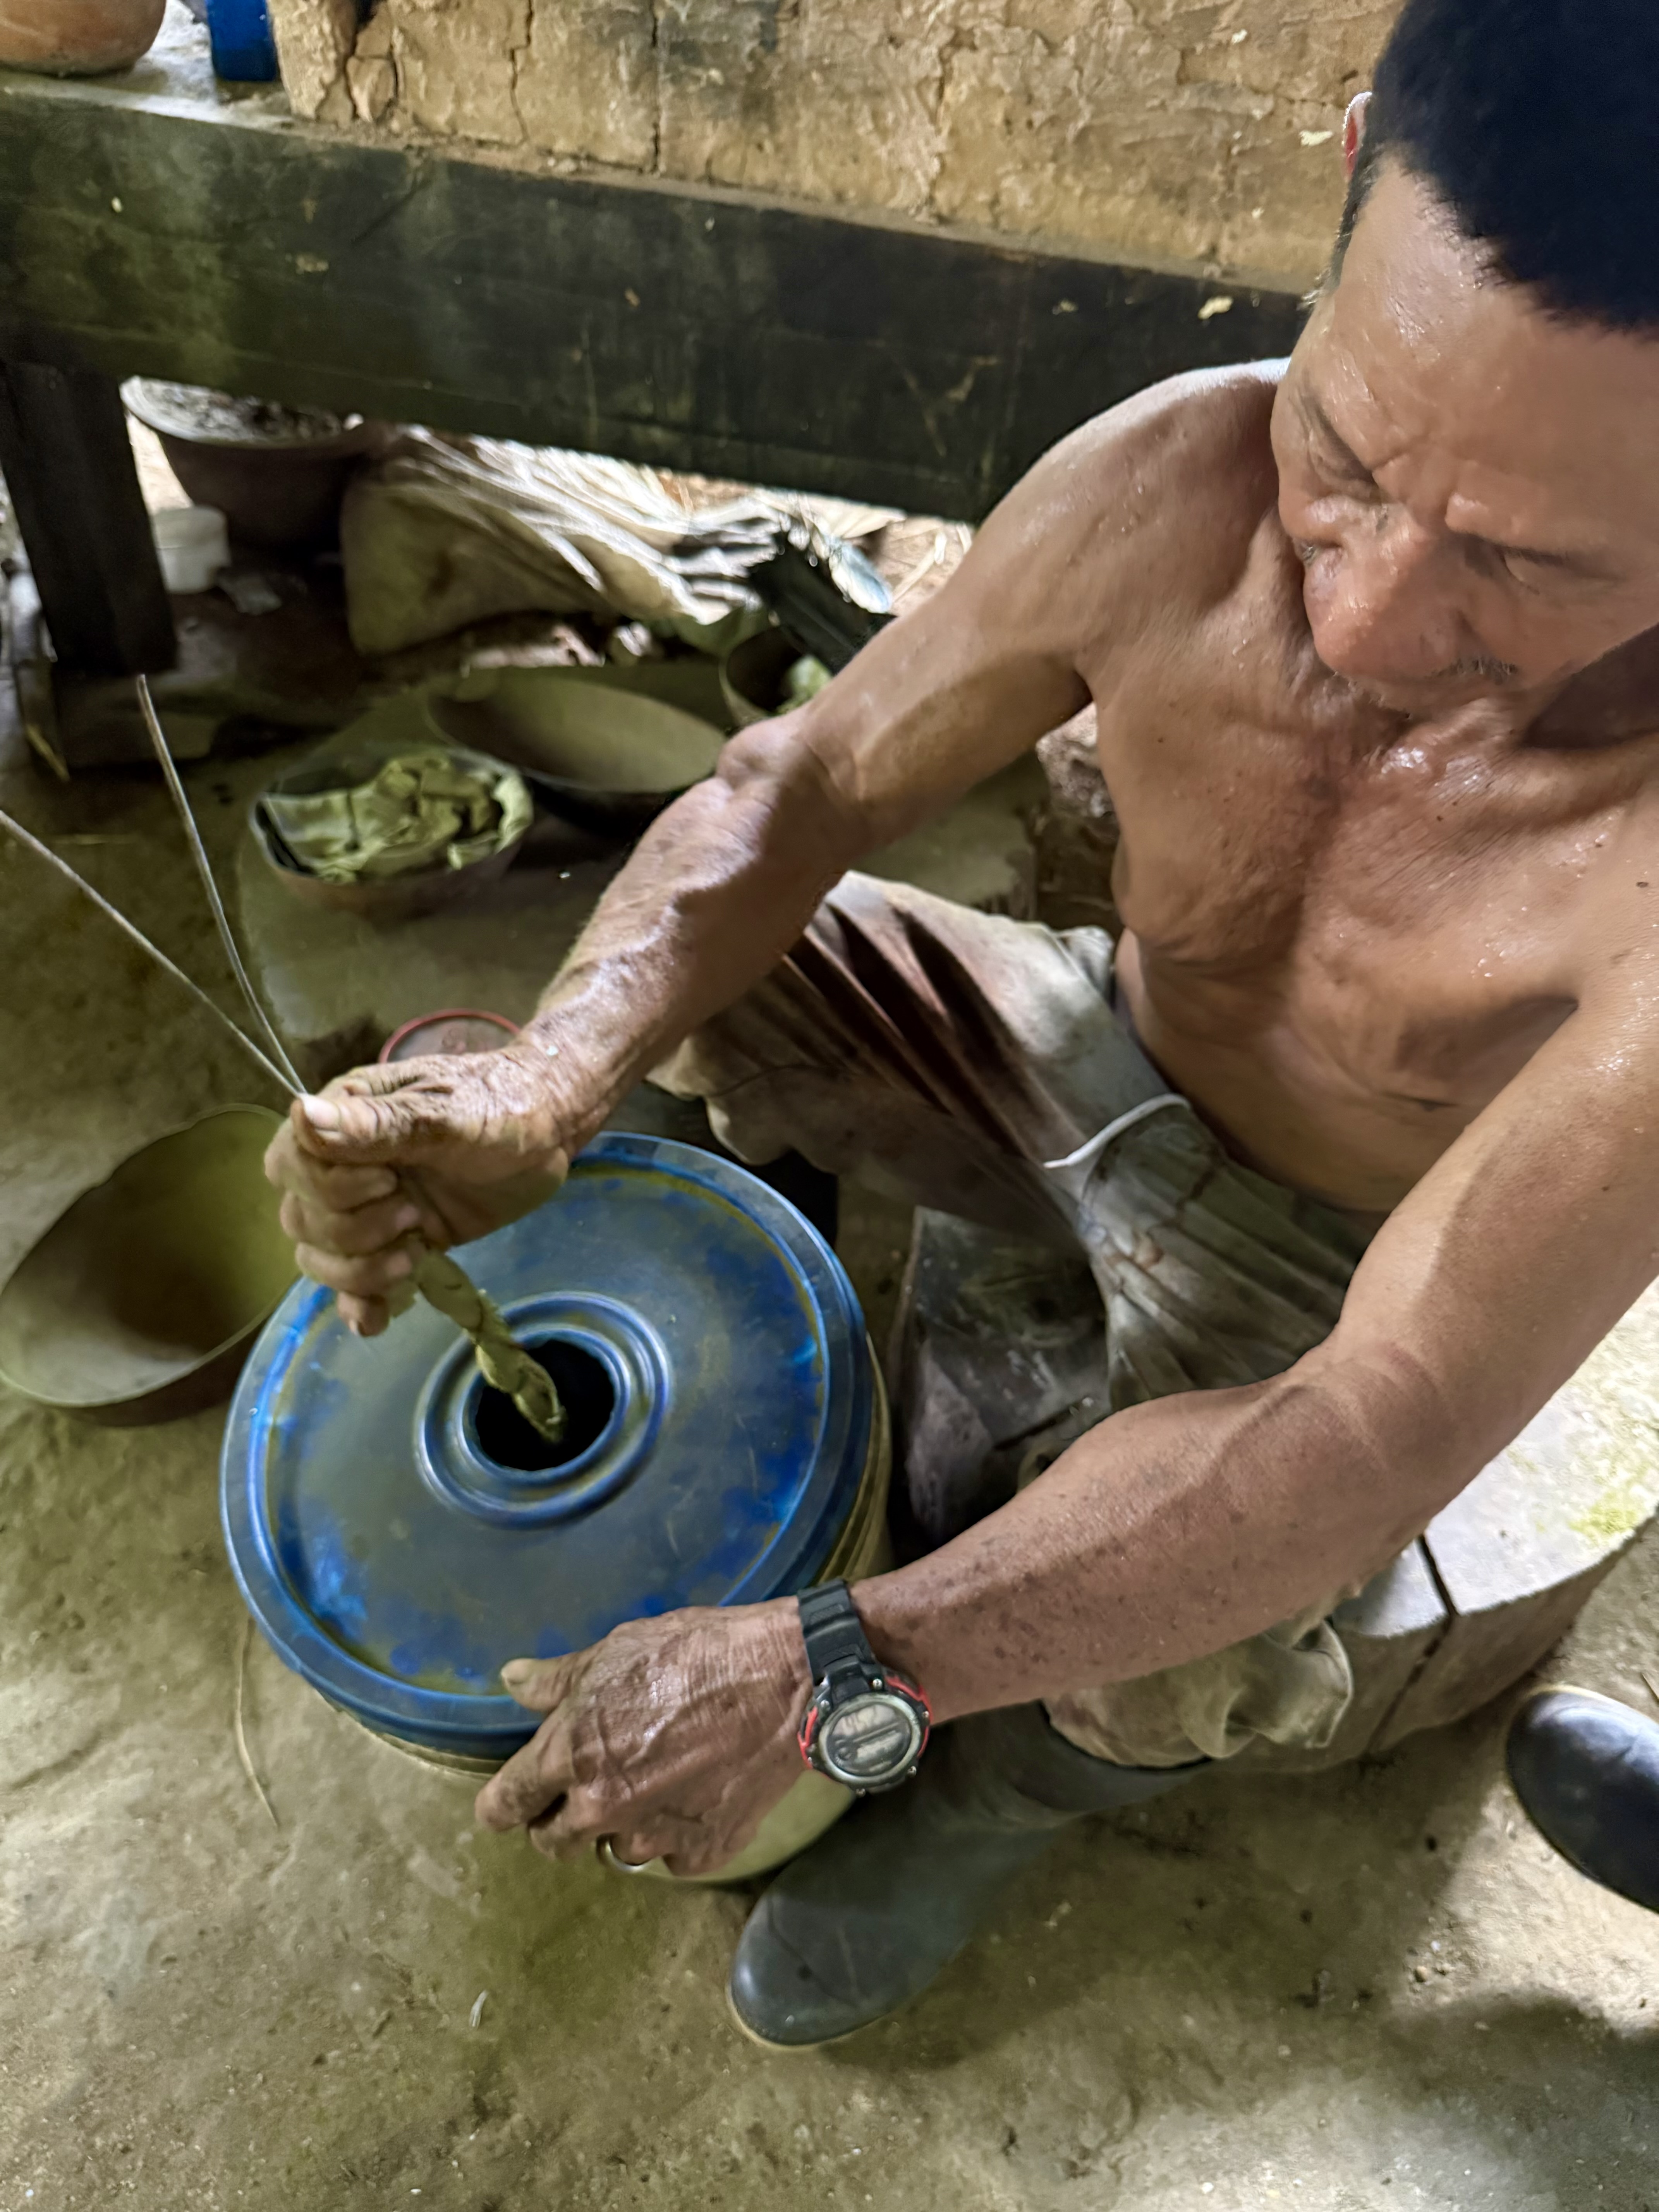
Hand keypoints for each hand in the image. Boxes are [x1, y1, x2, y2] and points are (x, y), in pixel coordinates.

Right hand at [263, 1042, 578, 1335]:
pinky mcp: (394, 1242)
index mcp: (343, 1117)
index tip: (388, 1180)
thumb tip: (300, 1112)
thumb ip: (378, 1123)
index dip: (331, 1188)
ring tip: (415, 1253)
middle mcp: (342, 1164)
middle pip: (301, 1219)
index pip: (291, 1166)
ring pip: (319, 1257)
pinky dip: (359, 1305)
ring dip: (360, 1270)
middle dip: (354, 1230)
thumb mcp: (447, 1112)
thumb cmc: (500, 1106)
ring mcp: (366, 1207)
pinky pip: (353, 1285)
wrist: (549, 1131)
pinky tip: (378, 1320)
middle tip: (414, 1214)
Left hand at [474, 1601, 811, 1878]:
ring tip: (656, 1783)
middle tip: (589, 1787)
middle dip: (561, 1820)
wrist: (781, 1682)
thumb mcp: (615, 1651)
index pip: (505, 1805)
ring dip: (624, 1825)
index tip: (508, 1803)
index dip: (501, 1805)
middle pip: (552, 1843)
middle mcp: (602, 1808)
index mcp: (570, 1756)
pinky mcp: (702, 1852)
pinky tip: (697, 1794)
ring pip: (616, 1850)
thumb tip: (511, 1679)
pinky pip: (672, 1857)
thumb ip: (556, 1679)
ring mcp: (654, 1836)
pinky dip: (677, 1834)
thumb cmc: (693, 1654)